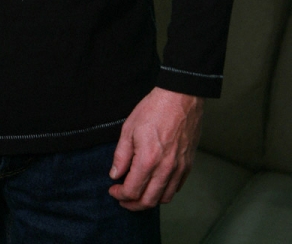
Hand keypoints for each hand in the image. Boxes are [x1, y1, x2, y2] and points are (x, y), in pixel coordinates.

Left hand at [108, 87, 202, 210]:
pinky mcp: (188, 164)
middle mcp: (165, 169)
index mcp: (148, 160)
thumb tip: (115, 174)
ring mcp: (179, 168)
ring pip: (164, 198)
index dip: (120, 195)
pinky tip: (155, 184)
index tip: (113, 190)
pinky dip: (164, 192)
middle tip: (123, 199)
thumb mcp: (129, 128)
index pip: (132, 191)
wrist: (181, 98)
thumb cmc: (154, 109)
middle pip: (148, 201)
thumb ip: (121, 155)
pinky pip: (176, 187)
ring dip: (149, 201)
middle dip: (132, 204)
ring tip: (139, 194)